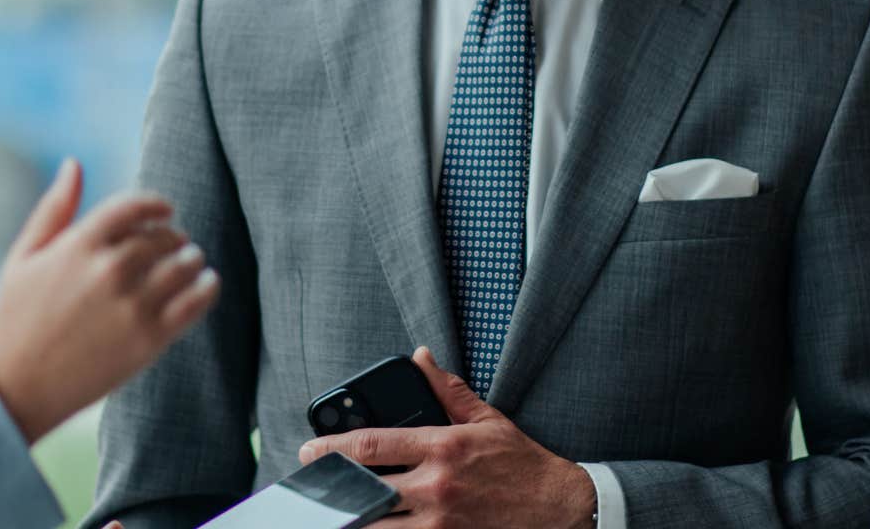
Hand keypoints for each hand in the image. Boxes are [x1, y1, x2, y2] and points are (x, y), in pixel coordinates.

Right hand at [0, 159, 220, 443]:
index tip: (166, 211)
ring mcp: (132, 305)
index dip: (156, 204)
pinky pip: (195, 302)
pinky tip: (207, 283)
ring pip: (184, 264)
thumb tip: (74, 163)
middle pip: (163, 236)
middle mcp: (109, 270)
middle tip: (178, 244)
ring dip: (193, 259)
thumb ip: (53, 208)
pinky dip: (208, 287)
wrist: (20, 388)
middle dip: (173, 237)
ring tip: (191, 263)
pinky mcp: (150, 339)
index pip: (134, 206)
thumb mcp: (24, 257)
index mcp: (78, 245)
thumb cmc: (18, 319)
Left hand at [297, 347, 595, 528]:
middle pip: (366, 491)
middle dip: (332, 490)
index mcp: (442, 448)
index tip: (310, 450)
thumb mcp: (486, 419)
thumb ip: (447, 389)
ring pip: (378, 527)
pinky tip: (368, 526)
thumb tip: (420, 357)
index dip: (333, 448)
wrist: (559, 507)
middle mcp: (436, 487)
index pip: (373, 445)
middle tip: (310, 487)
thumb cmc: (521, 463)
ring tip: (331, 513)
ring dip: (352, 520)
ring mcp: (441, 523)